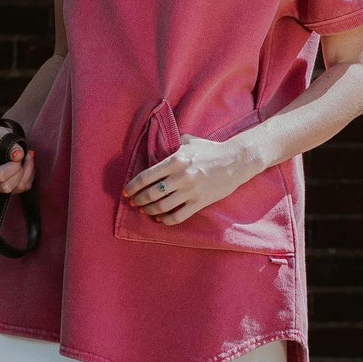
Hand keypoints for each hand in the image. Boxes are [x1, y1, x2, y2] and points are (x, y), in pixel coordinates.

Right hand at [0, 136, 36, 195]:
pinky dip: (28, 178)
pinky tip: (25, 166)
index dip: (13, 167)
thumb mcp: (1, 132)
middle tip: (25, 156)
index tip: (18, 155)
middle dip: (21, 171)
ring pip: (16, 190)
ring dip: (27, 173)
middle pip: (6, 187)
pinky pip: (21, 190)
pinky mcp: (2, 192)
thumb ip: (8, 140)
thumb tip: (17, 155)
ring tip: (27, 158)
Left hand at [122, 131, 263, 226]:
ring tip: (144, 210)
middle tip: (133, 202)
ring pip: (162, 207)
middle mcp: (181, 176)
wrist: (235, 161)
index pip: (147, 176)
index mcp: (176, 160)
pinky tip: (161, 218)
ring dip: (149, 210)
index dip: (133, 186)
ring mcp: (191, 191)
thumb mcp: (189, 141)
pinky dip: (166, 220)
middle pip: (151, 193)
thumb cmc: (210, 150)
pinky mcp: (200, 202)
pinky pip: (178, 216)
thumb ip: (171, 145)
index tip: (126, 191)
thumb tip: (157, 149)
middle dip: (138, 200)